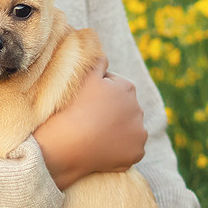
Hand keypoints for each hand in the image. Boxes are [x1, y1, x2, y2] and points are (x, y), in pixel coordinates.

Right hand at [32, 71, 146, 190]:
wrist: (68, 143)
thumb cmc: (73, 107)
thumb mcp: (83, 76)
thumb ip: (97, 61)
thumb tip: (105, 54)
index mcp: (127, 87)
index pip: (113, 86)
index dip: (97, 93)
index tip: (84, 101)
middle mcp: (138, 108)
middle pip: (123, 108)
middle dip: (111, 111)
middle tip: (88, 119)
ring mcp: (139, 132)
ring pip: (129, 128)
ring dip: (118, 130)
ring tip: (96, 135)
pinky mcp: (136, 153)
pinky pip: (130, 149)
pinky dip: (120, 149)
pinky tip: (104, 148)